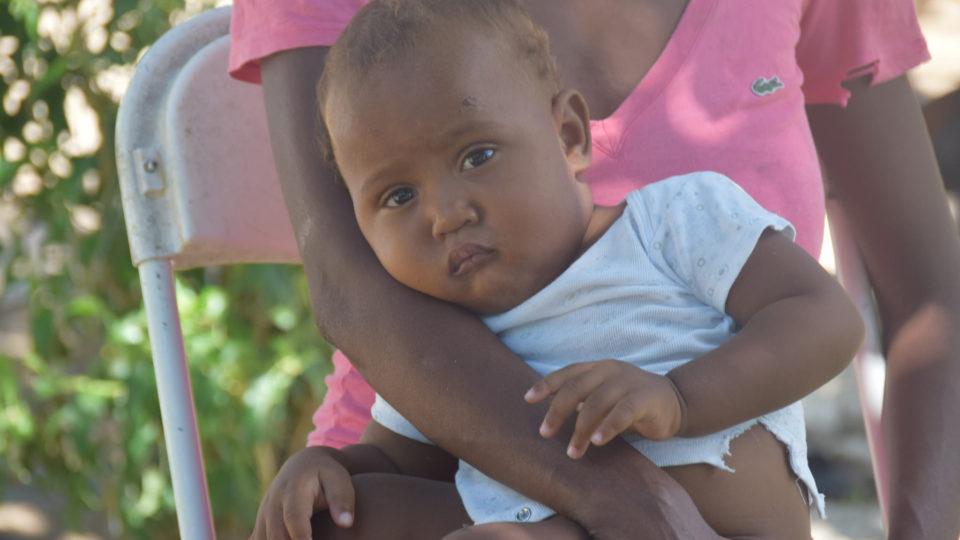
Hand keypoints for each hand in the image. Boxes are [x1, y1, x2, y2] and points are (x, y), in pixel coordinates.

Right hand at [250, 446, 355, 539]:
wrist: (303, 465)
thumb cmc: (326, 475)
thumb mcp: (339, 481)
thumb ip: (342, 501)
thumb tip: (346, 523)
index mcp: (293, 490)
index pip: (294, 517)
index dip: (301, 537)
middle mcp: (273, 502)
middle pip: (276, 534)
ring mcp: (263, 513)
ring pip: (263, 538)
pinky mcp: (260, 523)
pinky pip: (258, 539)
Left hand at [524, 360, 686, 458]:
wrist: (674, 401)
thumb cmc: (630, 401)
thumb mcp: (603, 395)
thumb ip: (582, 400)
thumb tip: (549, 417)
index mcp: (597, 367)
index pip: (567, 373)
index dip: (546, 384)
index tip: (528, 399)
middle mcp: (610, 370)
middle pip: (576, 388)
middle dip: (557, 411)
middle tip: (545, 433)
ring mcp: (628, 382)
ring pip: (597, 403)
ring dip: (581, 429)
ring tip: (573, 451)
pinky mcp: (645, 398)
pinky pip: (623, 412)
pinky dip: (608, 426)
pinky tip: (597, 441)